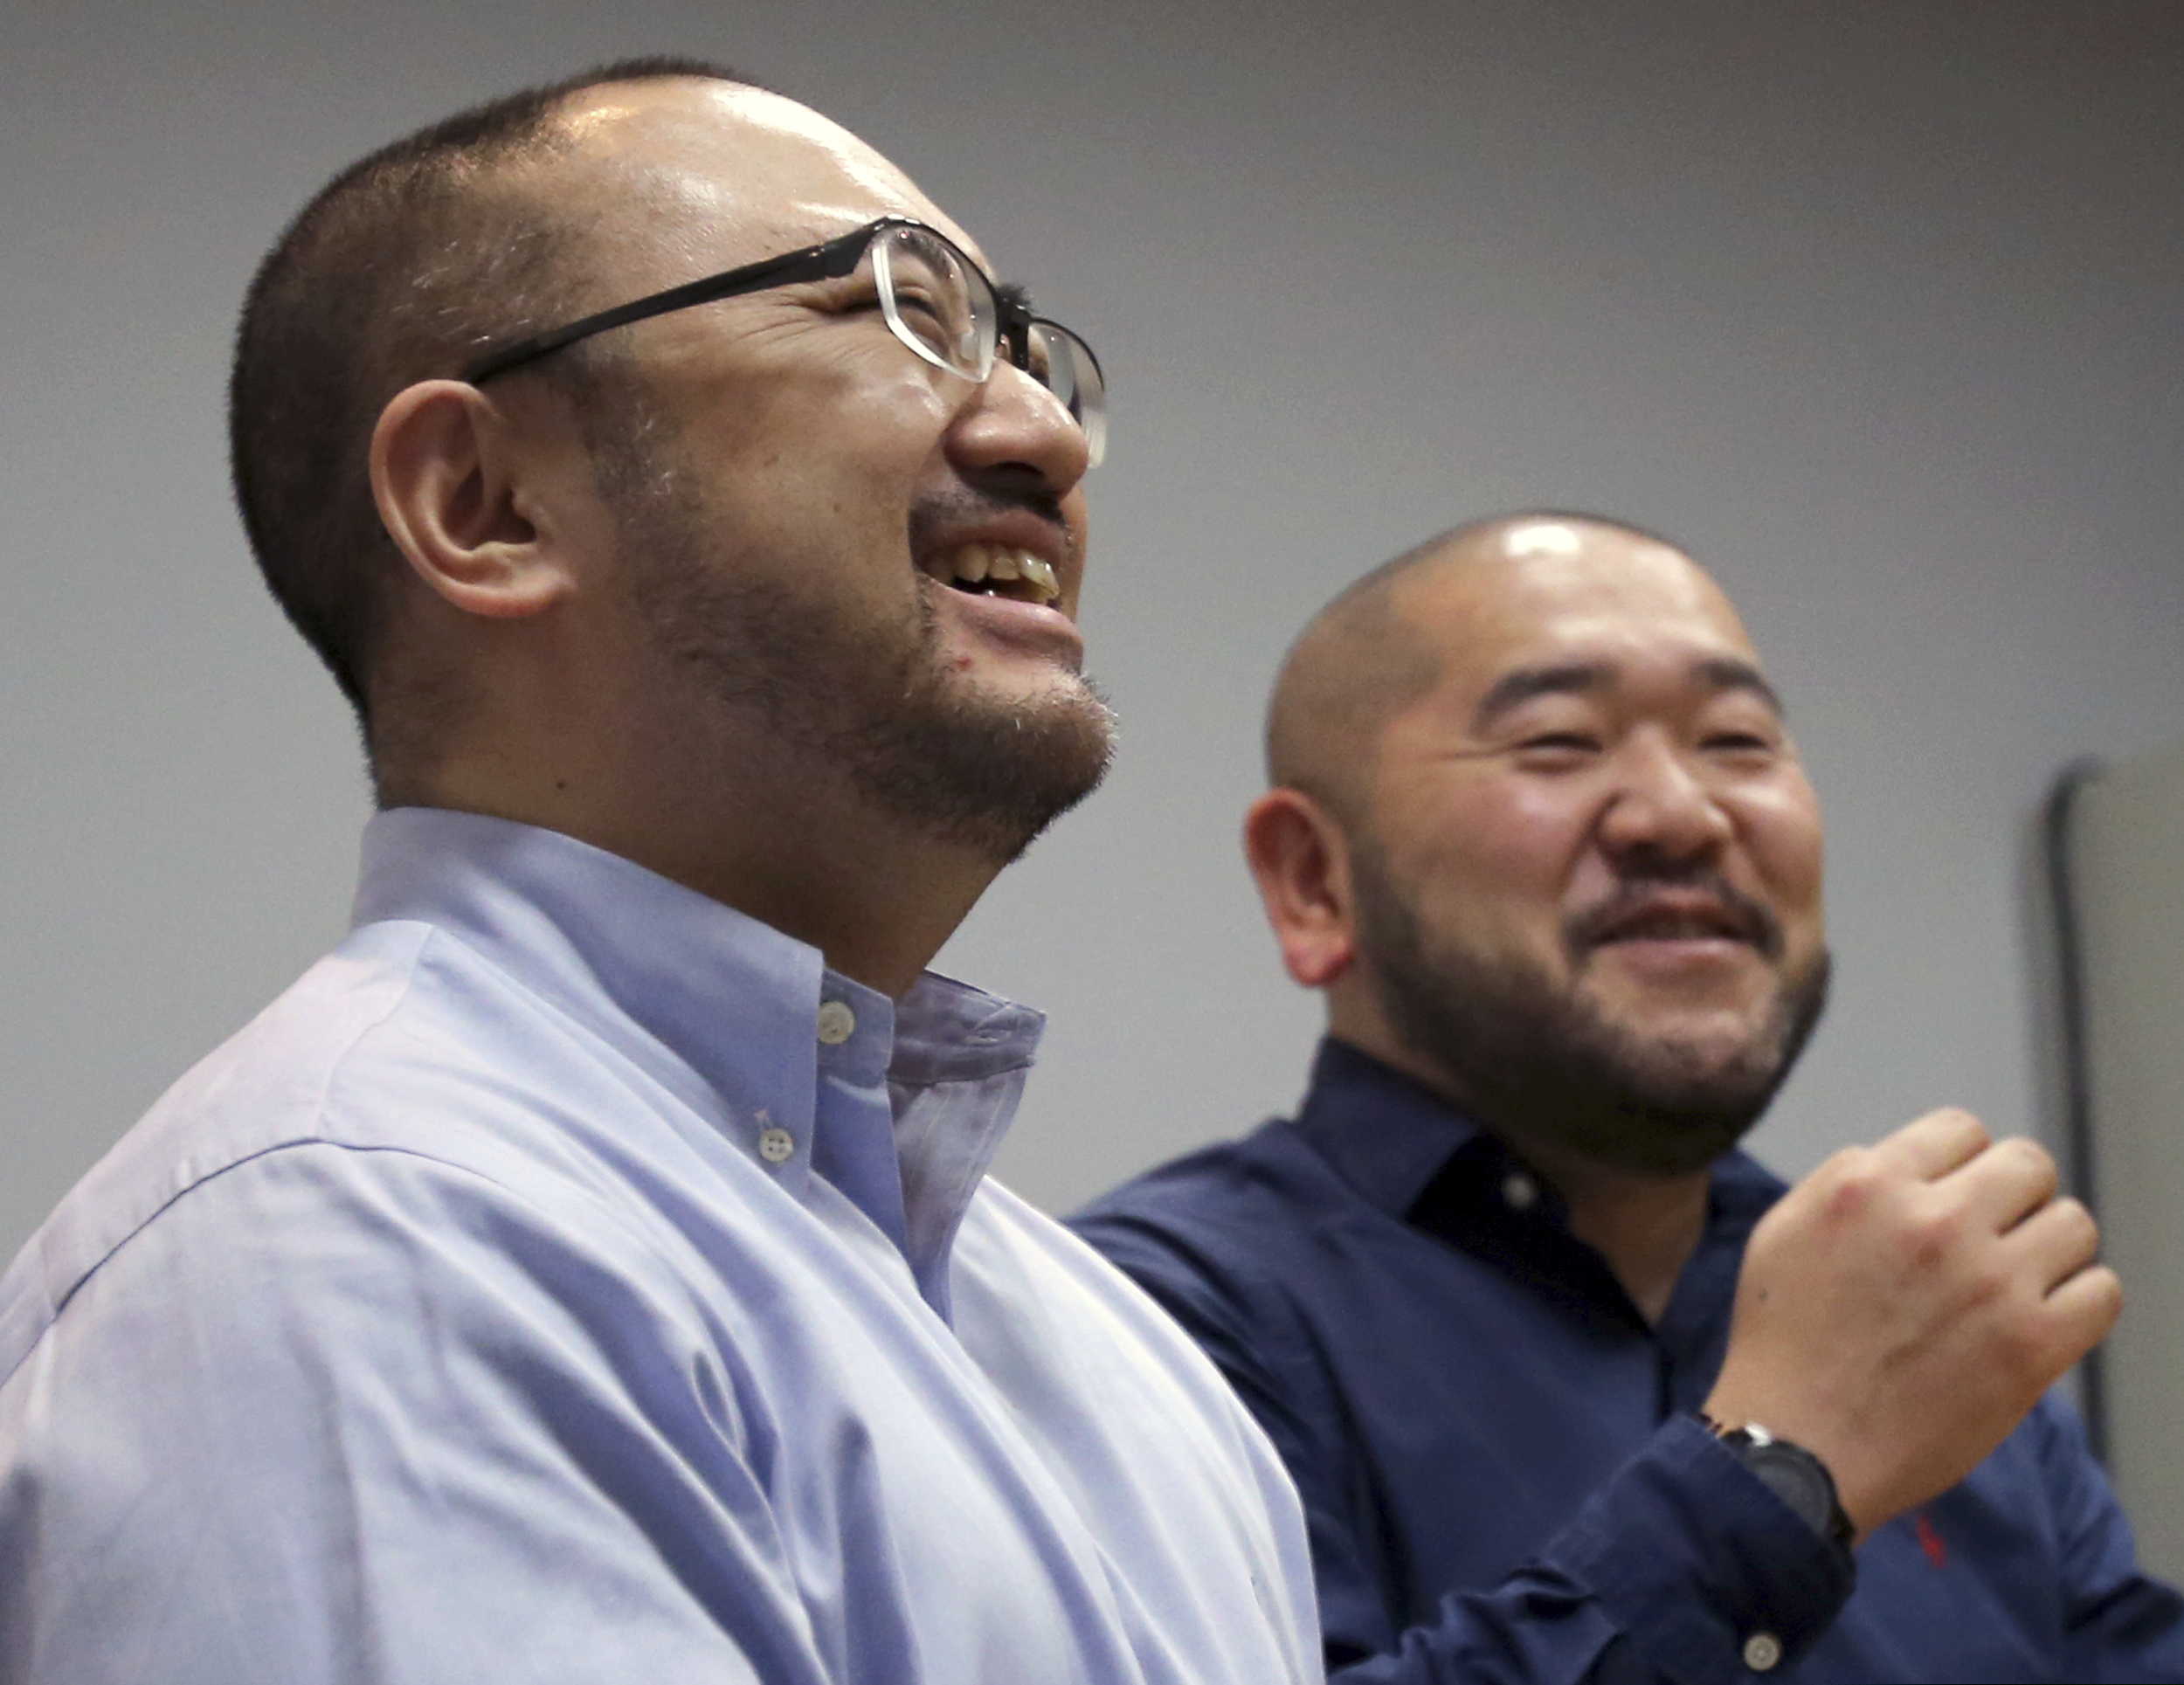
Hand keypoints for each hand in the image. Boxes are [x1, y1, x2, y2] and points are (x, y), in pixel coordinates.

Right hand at [1702, 1107, 2119, 1539]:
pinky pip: (2102, 1291)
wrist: (1797, 1448)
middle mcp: (1933, 1222)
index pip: (1963, 1130)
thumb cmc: (1784, 1345)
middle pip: (2029, 1164)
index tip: (1952, 1203)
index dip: (1961, 1166)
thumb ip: (1849, 1180)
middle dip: (2014, 1197)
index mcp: (1868, 1185)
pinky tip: (2039, 1321)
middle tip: (1991, 1241)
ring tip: (2015, 1285)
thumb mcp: (1785, 1231)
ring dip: (2049, 1250)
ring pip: (2074, 1223)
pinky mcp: (2030, 1346)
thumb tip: (1917, 1164)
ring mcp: (1988, 1283)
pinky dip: (2078, 1303)